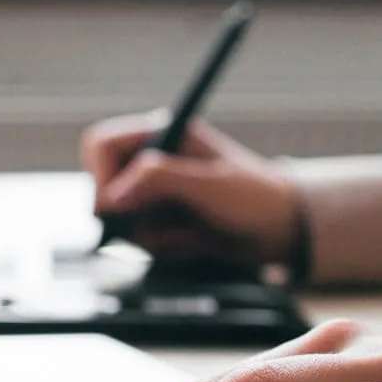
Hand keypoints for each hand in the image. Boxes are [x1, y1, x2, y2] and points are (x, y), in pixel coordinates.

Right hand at [82, 112, 299, 264]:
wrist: (280, 230)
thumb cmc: (256, 197)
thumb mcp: (210, 185)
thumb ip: (161, 180)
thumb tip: (114, 195)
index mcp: (162, 134)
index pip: (101, 146)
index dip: (100, 176)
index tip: (113, 207)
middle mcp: (150, 160)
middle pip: (102, 186)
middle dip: (126, 214)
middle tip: (158, 225)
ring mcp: (151, 192)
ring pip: (116, 218)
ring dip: (147, 234)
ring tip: (188, 231)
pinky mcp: (156, 220)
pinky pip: (134, 239)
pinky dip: (158, 246)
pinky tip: (190, 240)